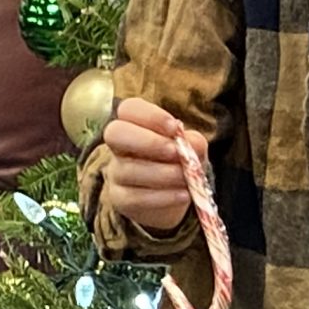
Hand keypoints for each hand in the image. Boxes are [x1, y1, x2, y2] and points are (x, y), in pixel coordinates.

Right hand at [101, 97, 194, 231]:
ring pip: (128, 170)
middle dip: (148, 141)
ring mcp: (116, 172)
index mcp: (134, 124)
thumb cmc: (179, 162)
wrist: (173, 196)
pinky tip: (183, 195)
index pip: (129, 109)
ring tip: (186, 178)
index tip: (175, 128)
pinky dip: (163, 197)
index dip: (151, 116)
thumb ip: (194, 142)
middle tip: (175, 152)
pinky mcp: (120, 199)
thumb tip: (191, 143)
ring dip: (163, 174)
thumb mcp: (192, 148)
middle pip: (114, 133)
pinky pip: (135, 197)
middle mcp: (119, 146)